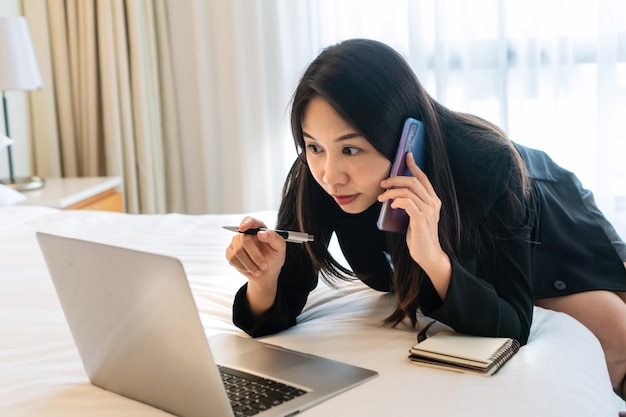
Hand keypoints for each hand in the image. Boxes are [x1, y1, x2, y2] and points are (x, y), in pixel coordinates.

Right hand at [225, 216, 285, 314]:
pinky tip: (250, 271)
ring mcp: (235, 243)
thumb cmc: (274, 260)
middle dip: (255, 255)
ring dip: (250, 264)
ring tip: (259, 271)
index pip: (250, 221)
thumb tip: (262, 233)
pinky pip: (232, 259)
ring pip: (237, 251)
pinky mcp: (229, 254)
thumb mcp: (281, 250)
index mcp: (258, 229)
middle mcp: (245, 234)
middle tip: (263, 266)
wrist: (266, 275)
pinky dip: (243, 267)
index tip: (246, 228)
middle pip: (243, 239)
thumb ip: (274, 238)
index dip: (247, 223)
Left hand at [378, 153, 450, 296]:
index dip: (414, 165)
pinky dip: (397, 200)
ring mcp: (428, 210)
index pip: (423, 178)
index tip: (406, 156)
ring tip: (382, 197)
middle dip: (395, 179)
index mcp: (433, 200)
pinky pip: (407, 202)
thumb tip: (394, 192)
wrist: (428, 254)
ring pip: (408, 191)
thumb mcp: (415, 216)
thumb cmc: (419, 235)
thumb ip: (410, 203)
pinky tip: (392, 205)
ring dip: (391, 191)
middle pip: (413, 181)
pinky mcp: (421, 219)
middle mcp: (433, 202)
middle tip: (383, 183)